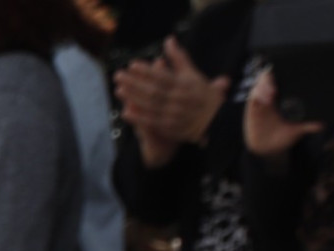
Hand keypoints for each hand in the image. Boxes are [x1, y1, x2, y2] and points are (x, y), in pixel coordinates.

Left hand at [114, 39, 229, 147]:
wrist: (214, 120)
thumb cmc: (202, 94)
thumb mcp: (193, 73)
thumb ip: (178, 57)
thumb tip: (168, 40)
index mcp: (183, 84)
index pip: (161, 76)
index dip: (146, 70)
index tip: (132, 65)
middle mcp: (177, 98)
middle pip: (152, 90)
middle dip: (134, 83)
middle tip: (119, 76)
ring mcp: (172, 114)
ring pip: (150, 105)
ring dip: (133, 98)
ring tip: (118, 89)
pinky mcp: (169, 127)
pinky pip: (151, 122)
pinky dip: (138, 117)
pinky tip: (126, 111)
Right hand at [243, 66, 324, 157]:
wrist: (267, 151)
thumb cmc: (282, 138)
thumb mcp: (296, 131)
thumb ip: (307, 127)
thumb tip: (322, 126)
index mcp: (281, 97)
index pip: (279, 79)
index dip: (281, 74)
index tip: (287, 78)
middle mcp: (270, 97)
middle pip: (267, 78)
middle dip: (269, 79)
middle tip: (275, 89)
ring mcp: (260, 103)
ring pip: (259, 85)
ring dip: (263, 87)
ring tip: (270, 95)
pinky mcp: (252, 110)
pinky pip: (252, 98)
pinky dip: (256, 96)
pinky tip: (263, 101)